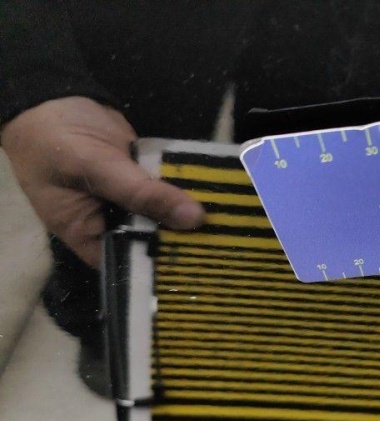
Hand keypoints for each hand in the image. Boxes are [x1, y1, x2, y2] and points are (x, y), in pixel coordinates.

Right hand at [1, 97, 203, 267]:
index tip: (198, 264)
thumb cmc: (55, 138)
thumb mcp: (96, 167)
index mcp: (88, 236)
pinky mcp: (144, 182)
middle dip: (184, 240)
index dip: (162, 267)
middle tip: (222, 243)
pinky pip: (169, 193)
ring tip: (227, 225)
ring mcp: (129, 204)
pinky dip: (187, 192)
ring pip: (166, 217)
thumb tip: (194, 218)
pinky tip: (218, 197)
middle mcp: (111, 225)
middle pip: (153, 243)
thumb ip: (142, 194)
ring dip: (190, 217)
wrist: (52, 95)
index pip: (130, 265)